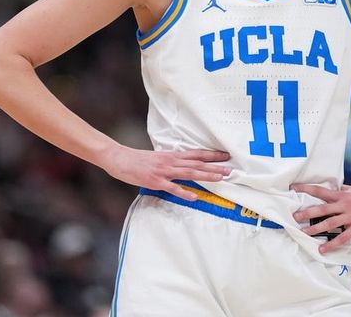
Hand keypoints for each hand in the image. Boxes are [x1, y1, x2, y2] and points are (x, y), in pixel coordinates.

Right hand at [102, 146, 231, 200]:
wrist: (120, 158)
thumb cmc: (138, 159)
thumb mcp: (158, 157)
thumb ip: (172, 161)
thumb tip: (184, 164)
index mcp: (172, 155)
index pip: (196, 154)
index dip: (211, 155)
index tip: (226, 155)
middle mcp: (171, 161)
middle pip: (197, 163)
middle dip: (214, 167)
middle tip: (230, 170)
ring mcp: (164, 171)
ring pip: (189, 173)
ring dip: (206, 176)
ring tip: (220, 178)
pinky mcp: (155, 181)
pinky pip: (172, 188)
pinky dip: (184, 192)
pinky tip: (194, 196)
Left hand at [290, 183, 350, 253]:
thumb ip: (343, 190)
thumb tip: (334, 186)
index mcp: (342, 194)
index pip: (320, 190)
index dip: (305, 188)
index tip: (293, 187)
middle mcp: (344, 205)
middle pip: (321, 209)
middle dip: (306, 213)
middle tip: (293, 217)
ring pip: (329, 223)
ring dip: (315, 229)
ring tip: (303, 233)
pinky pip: (342, 237)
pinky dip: (331, 244)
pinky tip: (322, 249)